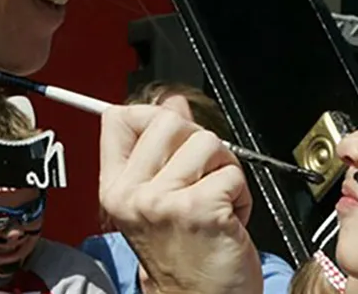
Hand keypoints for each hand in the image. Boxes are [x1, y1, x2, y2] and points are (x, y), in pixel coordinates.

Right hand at [99, 105, 262, 293]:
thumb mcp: (161, 199)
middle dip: (199, 142)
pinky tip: (229, 218)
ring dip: (225, 169)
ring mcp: (164, 202)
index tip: (171, 135)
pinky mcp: (200, 209)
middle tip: (203, 178)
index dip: (152, 115)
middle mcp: (133, 195)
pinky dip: (242, 194)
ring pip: (207, 142)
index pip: (117, 118)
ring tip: (217, 201)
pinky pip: (233, 172)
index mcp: (115, 188)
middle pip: (169, 120)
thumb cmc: (184, 256)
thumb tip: (172, 102)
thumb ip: (163, 147)